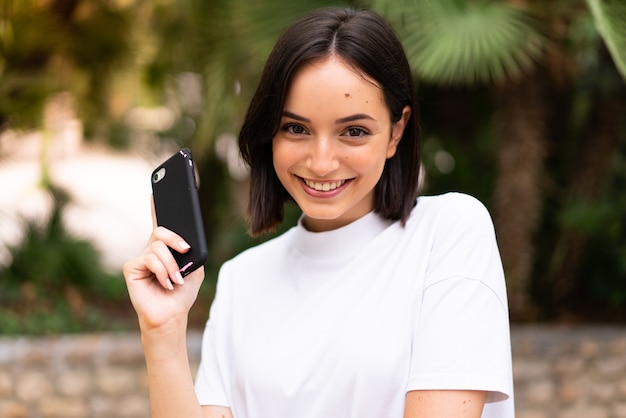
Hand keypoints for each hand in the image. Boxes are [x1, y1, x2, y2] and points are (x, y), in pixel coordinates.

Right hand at [123, 197, 204, 331]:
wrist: (172, 314)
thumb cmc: (182, 293)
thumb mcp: (195, 267)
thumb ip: (193, 250)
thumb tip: (187, 240)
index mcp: (165, 248)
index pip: (160, 224)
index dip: (156, 207)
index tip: (156, 191)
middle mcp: (150, 250)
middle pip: (161, 231)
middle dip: (175, 239)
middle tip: (186, 249)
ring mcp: (140, 258)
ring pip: (157, 247)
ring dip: (171, 265)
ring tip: (176, 279)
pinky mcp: (131, 268)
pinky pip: (150, 259)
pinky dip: (162, 272)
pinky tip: (166, 283)